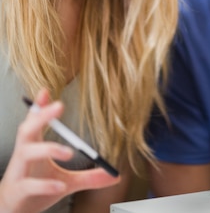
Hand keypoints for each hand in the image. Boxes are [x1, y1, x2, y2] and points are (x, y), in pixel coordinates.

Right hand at [0, 89, 119, 212]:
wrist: (13, 211)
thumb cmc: (35, 188)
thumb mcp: (65, 180)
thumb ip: (88, 176)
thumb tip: (114, 175)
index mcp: (34, 146)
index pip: (34, 121)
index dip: (39, 106)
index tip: (46, 90)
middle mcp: (24, 155)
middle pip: (28, 129)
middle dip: (42, 116)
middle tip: (59, 105)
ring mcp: (19, 172)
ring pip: (27, 153)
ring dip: (48, 148)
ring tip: (67, 152)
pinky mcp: (19, 190)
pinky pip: (30, 184)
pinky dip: (45, 184)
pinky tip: (59, 184)